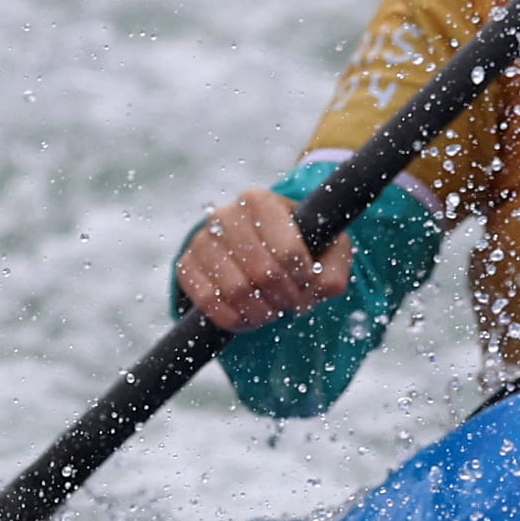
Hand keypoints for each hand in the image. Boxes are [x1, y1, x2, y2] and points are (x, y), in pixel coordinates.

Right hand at [177, 186, 349, 333]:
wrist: (256, 243)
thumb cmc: (298, 242)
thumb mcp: (328, 247)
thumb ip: (333, 271)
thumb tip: (313, 295)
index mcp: (260, 201)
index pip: (288, 251)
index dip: (303, 277)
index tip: (306, 281)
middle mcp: (226, 215)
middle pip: (262, 273)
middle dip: (283, 297)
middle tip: (290, 303)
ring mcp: (201, 240)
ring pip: (235, 290)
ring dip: (260, 311)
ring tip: (272, 311)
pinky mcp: (186, 266)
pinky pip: (208, 303)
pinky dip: (234, 319)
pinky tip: (249, 317)